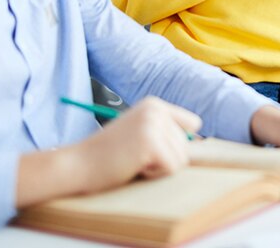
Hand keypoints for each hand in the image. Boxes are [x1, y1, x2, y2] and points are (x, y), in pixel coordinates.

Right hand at [69, 98, 200, 188]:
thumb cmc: (108, 155)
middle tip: (135, 157)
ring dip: (159, 168)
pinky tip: (133, 166)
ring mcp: (154, 124)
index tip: (154, 149)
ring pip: (182, 159)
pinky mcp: (150, 142)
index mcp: (155, 104)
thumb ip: (165, 132)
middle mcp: (156, 109)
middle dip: (165, 159)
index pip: (193, 124)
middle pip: (187, 145)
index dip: (179, 143)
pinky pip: (172, 168)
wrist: (77, 164)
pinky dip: (154, 175)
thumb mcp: (140, 133)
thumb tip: (202, 141)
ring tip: (133, 161)